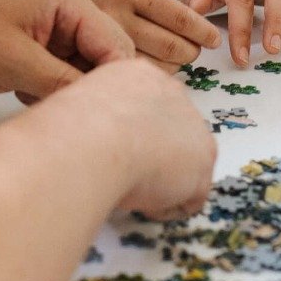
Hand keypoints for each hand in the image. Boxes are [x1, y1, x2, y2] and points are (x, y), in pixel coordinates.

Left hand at [0, 0, 134, 101]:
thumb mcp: (15, 63)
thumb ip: (66, 84)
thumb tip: (106, 109)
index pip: (118, 47)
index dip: (113, 85)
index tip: (97, 114)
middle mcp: (70, 9)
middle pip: (110, 61)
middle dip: (87, 88)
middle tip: (54, 99)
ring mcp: (58, 30)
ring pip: (90, 75)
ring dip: (69, 93)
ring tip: (34, 93)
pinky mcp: (46, 51)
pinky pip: (70, 81)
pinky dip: (54, 94)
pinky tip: (24, 93)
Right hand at [60, 59, 214, 219]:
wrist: (95, 136)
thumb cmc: (75, 123)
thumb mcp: (84, 104)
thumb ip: (103, 113)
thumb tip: (98, 136)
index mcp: (140, 74)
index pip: (148, 108)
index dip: (133, 134)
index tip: (115, 150)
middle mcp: (174, 93)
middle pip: (172, 134)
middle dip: (153, 156)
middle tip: (124, 171)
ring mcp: (195, 125)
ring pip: (182, 167)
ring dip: (160, 182)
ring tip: (128, 185)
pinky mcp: (205, 160)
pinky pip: (189, 197)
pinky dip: (164, 206)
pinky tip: (140, 197)